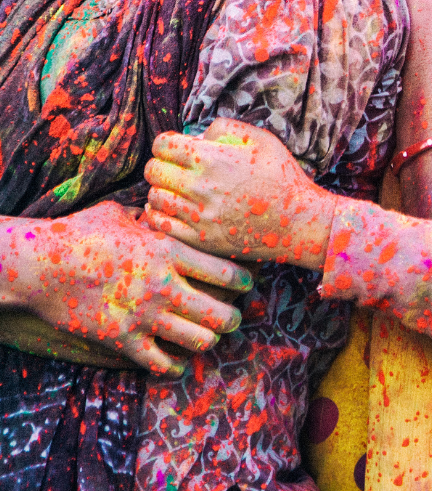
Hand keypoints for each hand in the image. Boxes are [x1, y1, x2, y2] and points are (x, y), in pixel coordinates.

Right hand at [13, 201, 250, 376]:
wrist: (40, 265)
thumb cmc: (80, 233)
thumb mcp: (122, 214)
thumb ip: (149, 217)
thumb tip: (159, 210)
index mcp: (169, 251)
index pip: (225, 270)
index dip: (244, 279)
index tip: (248, 283)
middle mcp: (163, 285)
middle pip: (220, 312)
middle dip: (233, 317)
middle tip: (235, 317)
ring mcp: (143, 315)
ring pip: (197, 340)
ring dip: (208, 341)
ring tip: (210, 337)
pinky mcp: (121, 340)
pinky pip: (160, 363)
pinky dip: (174, 365)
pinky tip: (177, 361)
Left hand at [144, 119, 337, 271]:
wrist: (298, 221)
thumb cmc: (282, 176)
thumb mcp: (262, 139)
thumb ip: (226, 128)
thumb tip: (199, 135)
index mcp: (212, 158)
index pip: (163, 145)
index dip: (167, 143)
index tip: (176, 148)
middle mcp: (200, 186)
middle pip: (153, 170)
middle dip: (161, 164)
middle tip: (174, 168)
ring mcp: (198, 216)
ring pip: (155, 197)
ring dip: (162, 189)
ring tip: (176, 188)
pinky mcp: (199, 239)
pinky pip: (161, 224)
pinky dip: (160, 214)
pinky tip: (172, 208)